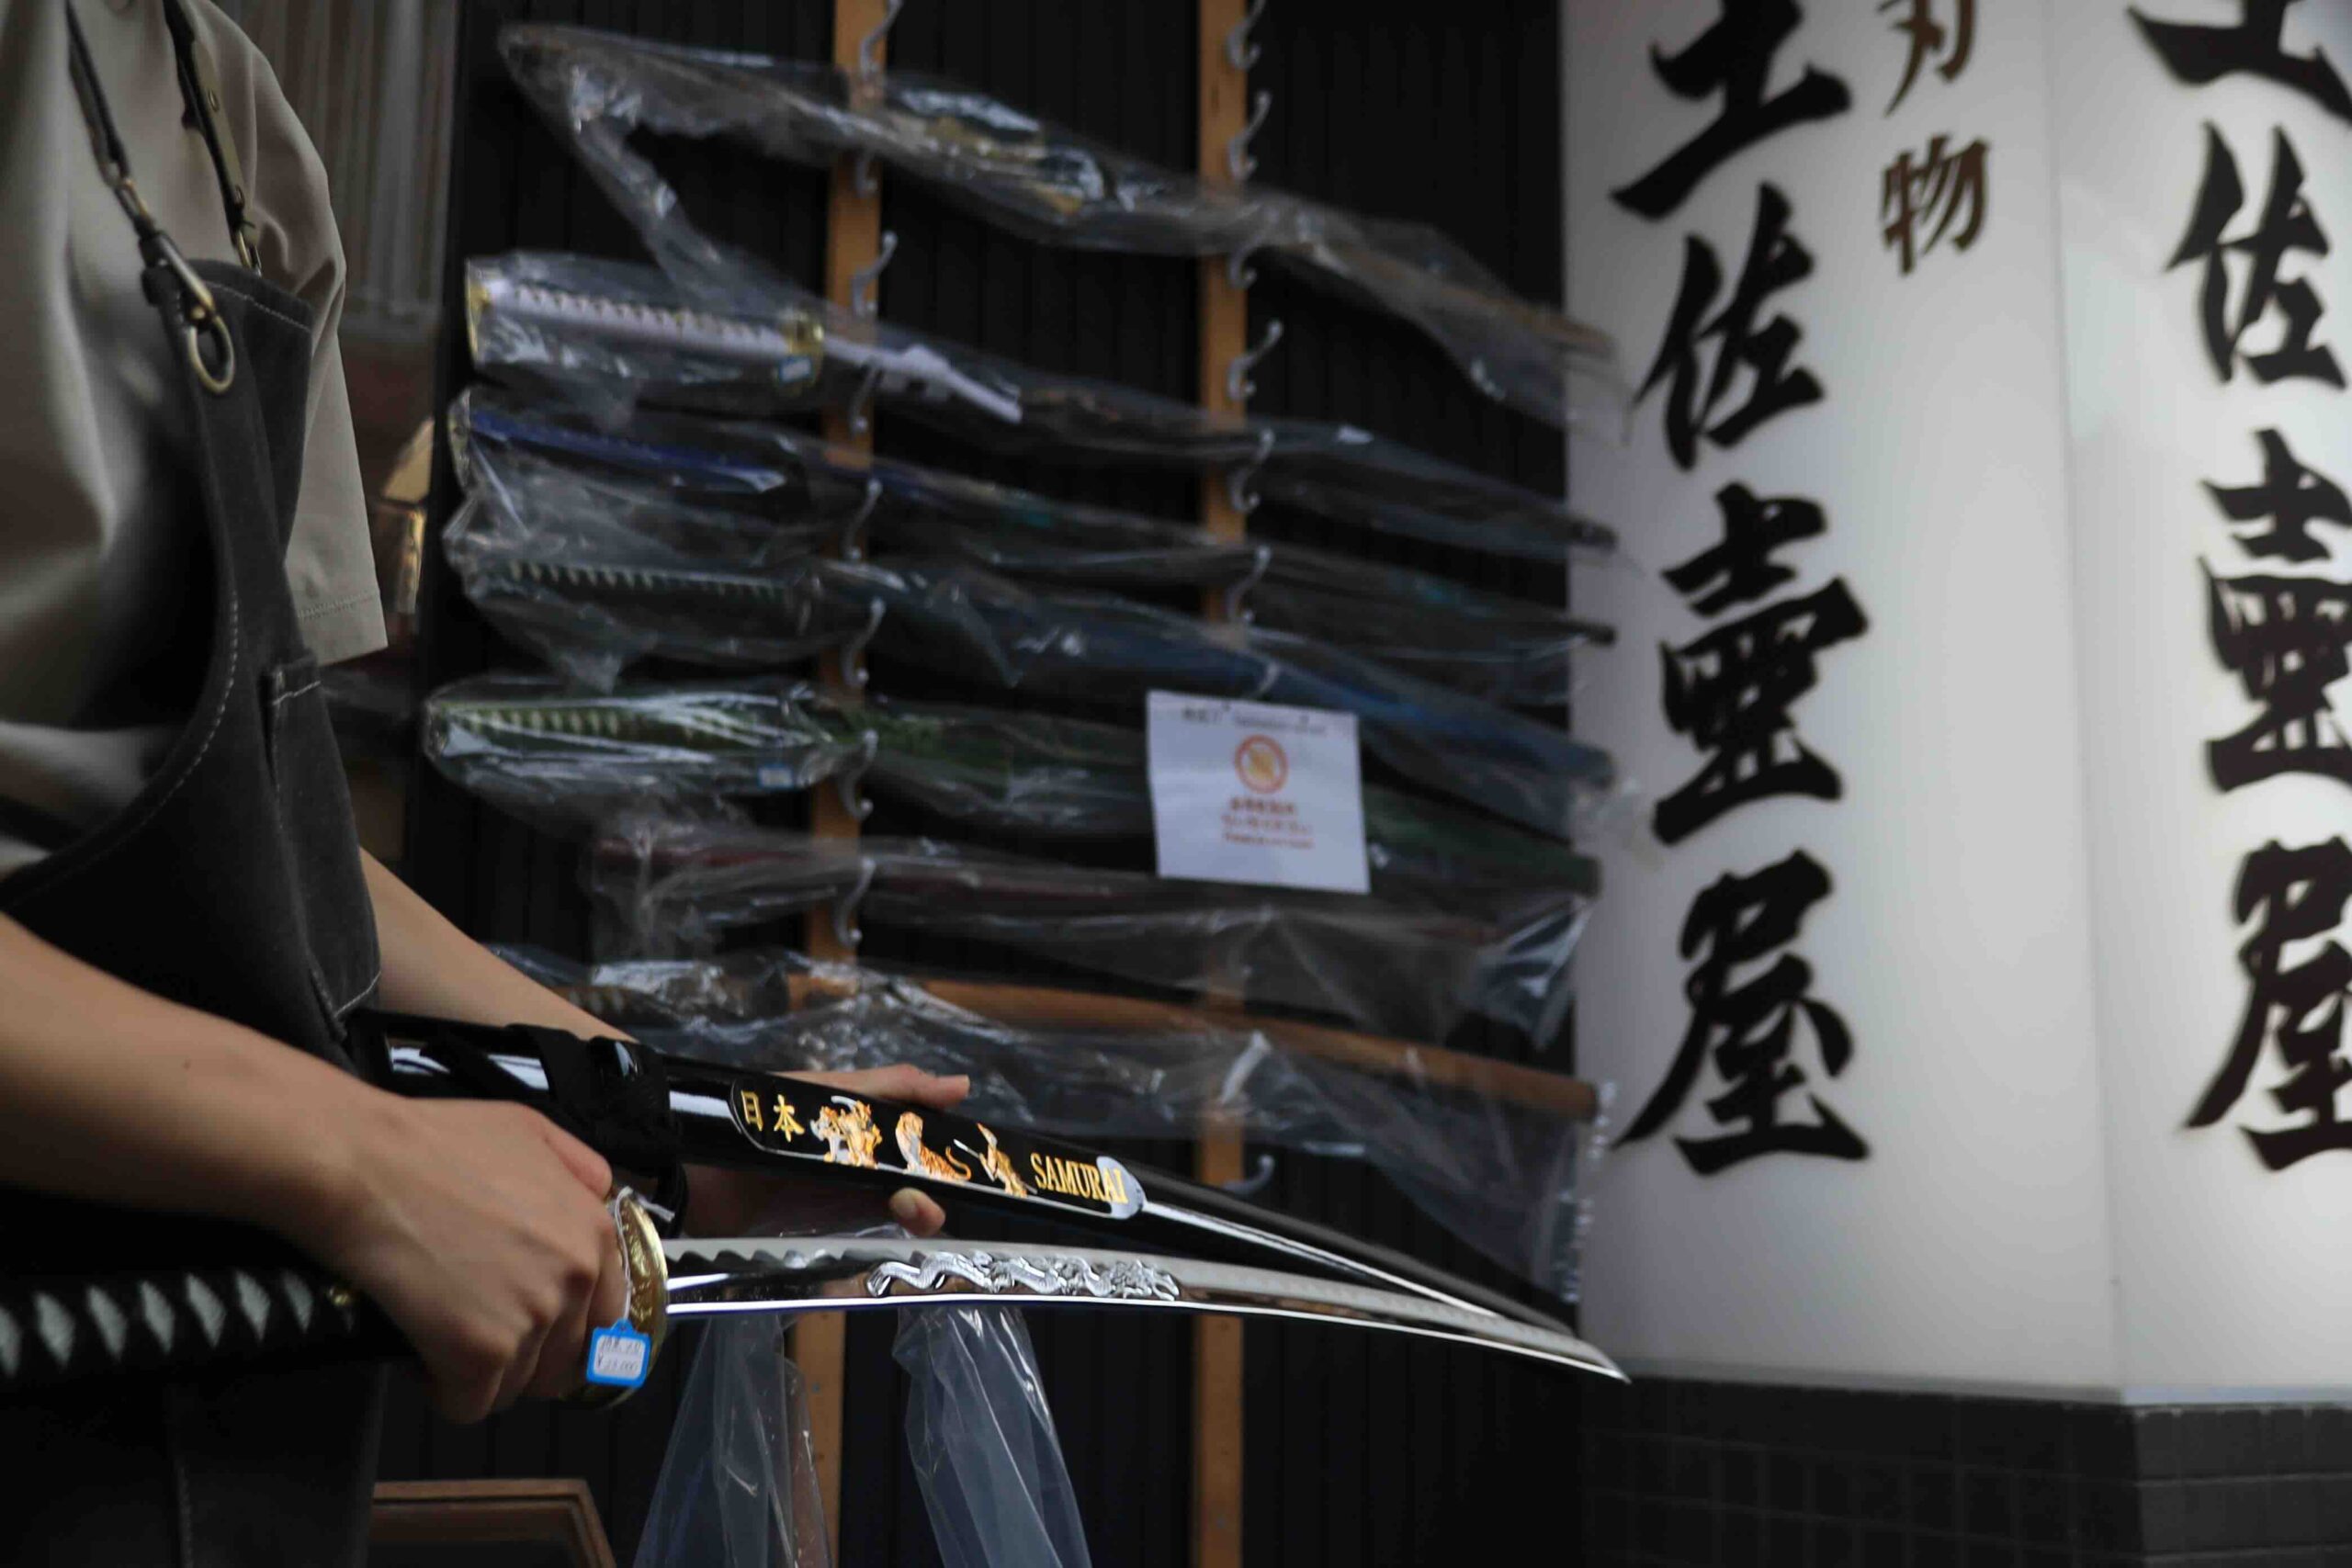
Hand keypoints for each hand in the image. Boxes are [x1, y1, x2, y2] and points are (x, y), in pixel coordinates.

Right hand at [288, 1092, 626, 1423]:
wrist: (365, 1165)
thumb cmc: (435, 1143)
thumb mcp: (532, 1131)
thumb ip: (578, 1168)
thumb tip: (598, 1195)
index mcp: (593, 1233)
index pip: (604, 1316)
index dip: (562, 1326)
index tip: (524, 1322)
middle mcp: (576, 1279)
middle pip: (564, 1360)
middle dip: (524, 1355)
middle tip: (477, 1331)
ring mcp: (533, 1319)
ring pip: (518, 1386)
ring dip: (482, 1373)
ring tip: (443, 1335)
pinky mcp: (482, 1353)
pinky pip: (471, 1405)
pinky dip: (445, 1392)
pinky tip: (422, 1356)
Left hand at [685, 1065, 969, 1238]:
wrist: (686, 1165)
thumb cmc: (759, 1117)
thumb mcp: (828, 1092)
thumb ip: (891, 1088)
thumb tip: (963, 1087)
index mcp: (858, 1128)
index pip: (916, 1145)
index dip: (945, 1158)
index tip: (974, 1168)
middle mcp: (850, 1167)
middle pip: (907, 1188)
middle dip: (927, 1196)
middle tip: (926, 1205)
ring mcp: (830, 1204)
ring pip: (887, 1218)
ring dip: (907, 1221)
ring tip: (910, 1217)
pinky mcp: (806, 1240)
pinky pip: (850, 1254)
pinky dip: (869, 1258)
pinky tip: (878, 1256)